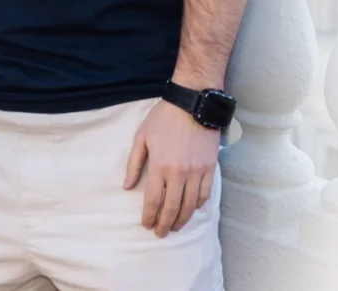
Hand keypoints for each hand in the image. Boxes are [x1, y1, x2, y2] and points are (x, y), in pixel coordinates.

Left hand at [124, 99, 220, 236]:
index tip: (146, 225)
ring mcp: (197, 172)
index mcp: (159, 165)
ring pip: (190, 205)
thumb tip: (127, 187)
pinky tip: (192, 210)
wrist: (193, 104)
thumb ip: (134, 164)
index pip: (153, 199)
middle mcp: (179, 172)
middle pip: (172, 207)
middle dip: (165, 224)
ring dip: (182, 219)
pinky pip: (205, 194)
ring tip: (175, 227)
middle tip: (160, 233)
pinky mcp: (210, 168)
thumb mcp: (142, 137)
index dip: (148, 215)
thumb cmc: (163, 119)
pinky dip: (198, 205)